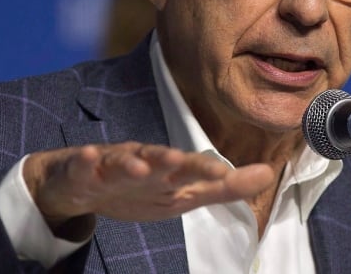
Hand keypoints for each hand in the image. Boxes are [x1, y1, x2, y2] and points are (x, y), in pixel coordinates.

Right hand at [23, 142, 273, 235]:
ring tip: (139, 165)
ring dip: (129, 163)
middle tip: (180, 160)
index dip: (204, 170)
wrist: (82, 185)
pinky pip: (81, 167)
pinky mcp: (81, 174)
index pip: (189, 170)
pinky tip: (88, 157)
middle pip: (156, 160)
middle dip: (168, 160)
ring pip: (120, 163)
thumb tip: (269, 174)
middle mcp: (142, 163)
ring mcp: (109, 167)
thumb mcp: (183, 194)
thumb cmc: (139, 188)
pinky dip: (84, 162)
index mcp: (167, 172)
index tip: (224, 172)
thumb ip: (223, 188)